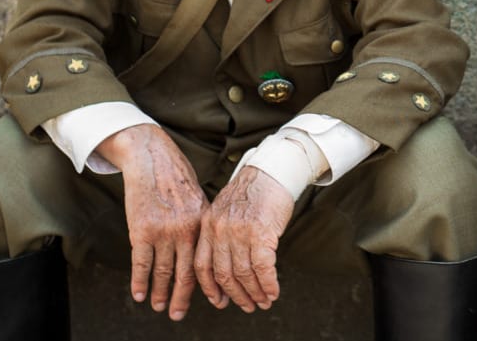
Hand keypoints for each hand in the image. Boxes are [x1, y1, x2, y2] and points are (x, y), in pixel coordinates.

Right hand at [96, 124, 207, 320]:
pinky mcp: (142, 229)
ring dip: (160, 293)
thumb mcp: (198, 199)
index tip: (213, 301)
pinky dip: (139, 282)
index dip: (209, 285)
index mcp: (203, 223)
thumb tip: (207, 249)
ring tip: (159, 307)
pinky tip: (139, 295)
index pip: (207, 261)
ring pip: (163, 271)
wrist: (152, 159)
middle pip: (187, 273)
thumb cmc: (176, 178)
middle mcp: (186, 230)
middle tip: (179, 315)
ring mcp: (164, 231)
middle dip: (183, 297)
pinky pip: (141, 263)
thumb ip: (201, 224)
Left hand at [194, 166, 292, 312]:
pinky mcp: (261, 232)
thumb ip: (222, 233)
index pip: (202, 266)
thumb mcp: (227, 209)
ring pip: (244, 274)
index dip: (211, 288)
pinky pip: (263, 267)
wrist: (273, 169)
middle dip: (236, 295)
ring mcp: (239, 231)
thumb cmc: (254, 190)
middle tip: (248, 306)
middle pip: (223, 274)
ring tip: (263, 301)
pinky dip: (269, 283)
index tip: (221, 301)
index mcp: (208, 224)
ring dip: (255, 292)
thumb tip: (228, 264)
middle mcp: (220, 230)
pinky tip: (274, 291)